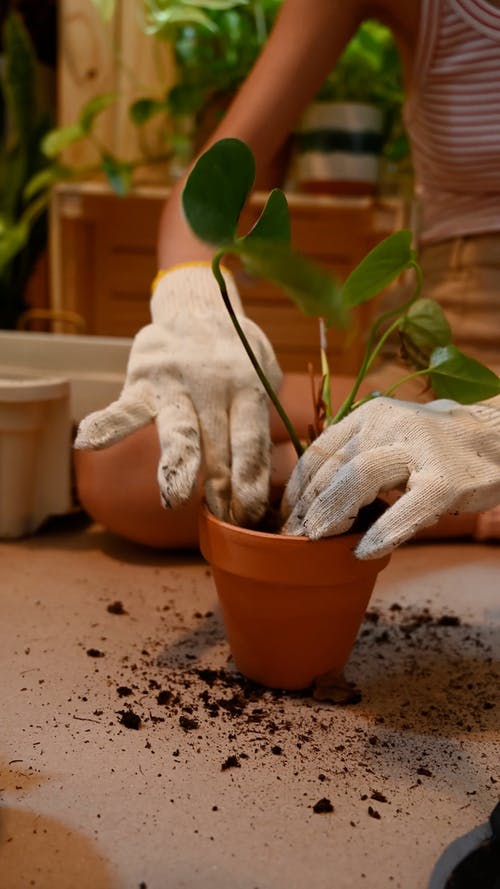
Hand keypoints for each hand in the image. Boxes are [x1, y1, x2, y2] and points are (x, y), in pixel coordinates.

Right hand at [74, 264, 281, 525]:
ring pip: (179, 429)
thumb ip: (259, 419)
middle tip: (222, 521)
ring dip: (178, 464)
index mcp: (248, 389)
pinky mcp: (144, 380)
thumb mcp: (262, 376)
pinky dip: (107, 423)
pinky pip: (126, 406)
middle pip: (218, 446)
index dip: (250, 481)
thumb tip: (263, 478)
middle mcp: (214, 387)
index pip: (250, 443)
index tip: (249, 516)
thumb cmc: (234, 355)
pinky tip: (88, 440)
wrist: (196, 306)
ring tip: (174, 498)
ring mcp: (177, 384)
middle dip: (220, 489)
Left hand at [282, 397, 499, 558]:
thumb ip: (356, 458)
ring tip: (315, 540)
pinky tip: (363, 552)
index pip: (318, 453)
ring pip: (358, 479)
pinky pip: (405, 510)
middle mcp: (388, 426)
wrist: (498, 438)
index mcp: (369, 417)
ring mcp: (417, 451)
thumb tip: (311, 498)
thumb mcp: (391, 439)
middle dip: (307, 508)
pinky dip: (381, 533)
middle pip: (331, 469)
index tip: (285, 518)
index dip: (296, 489)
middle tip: (292, 538)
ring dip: (330, 514)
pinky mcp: (444, 480)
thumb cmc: (437, 447)